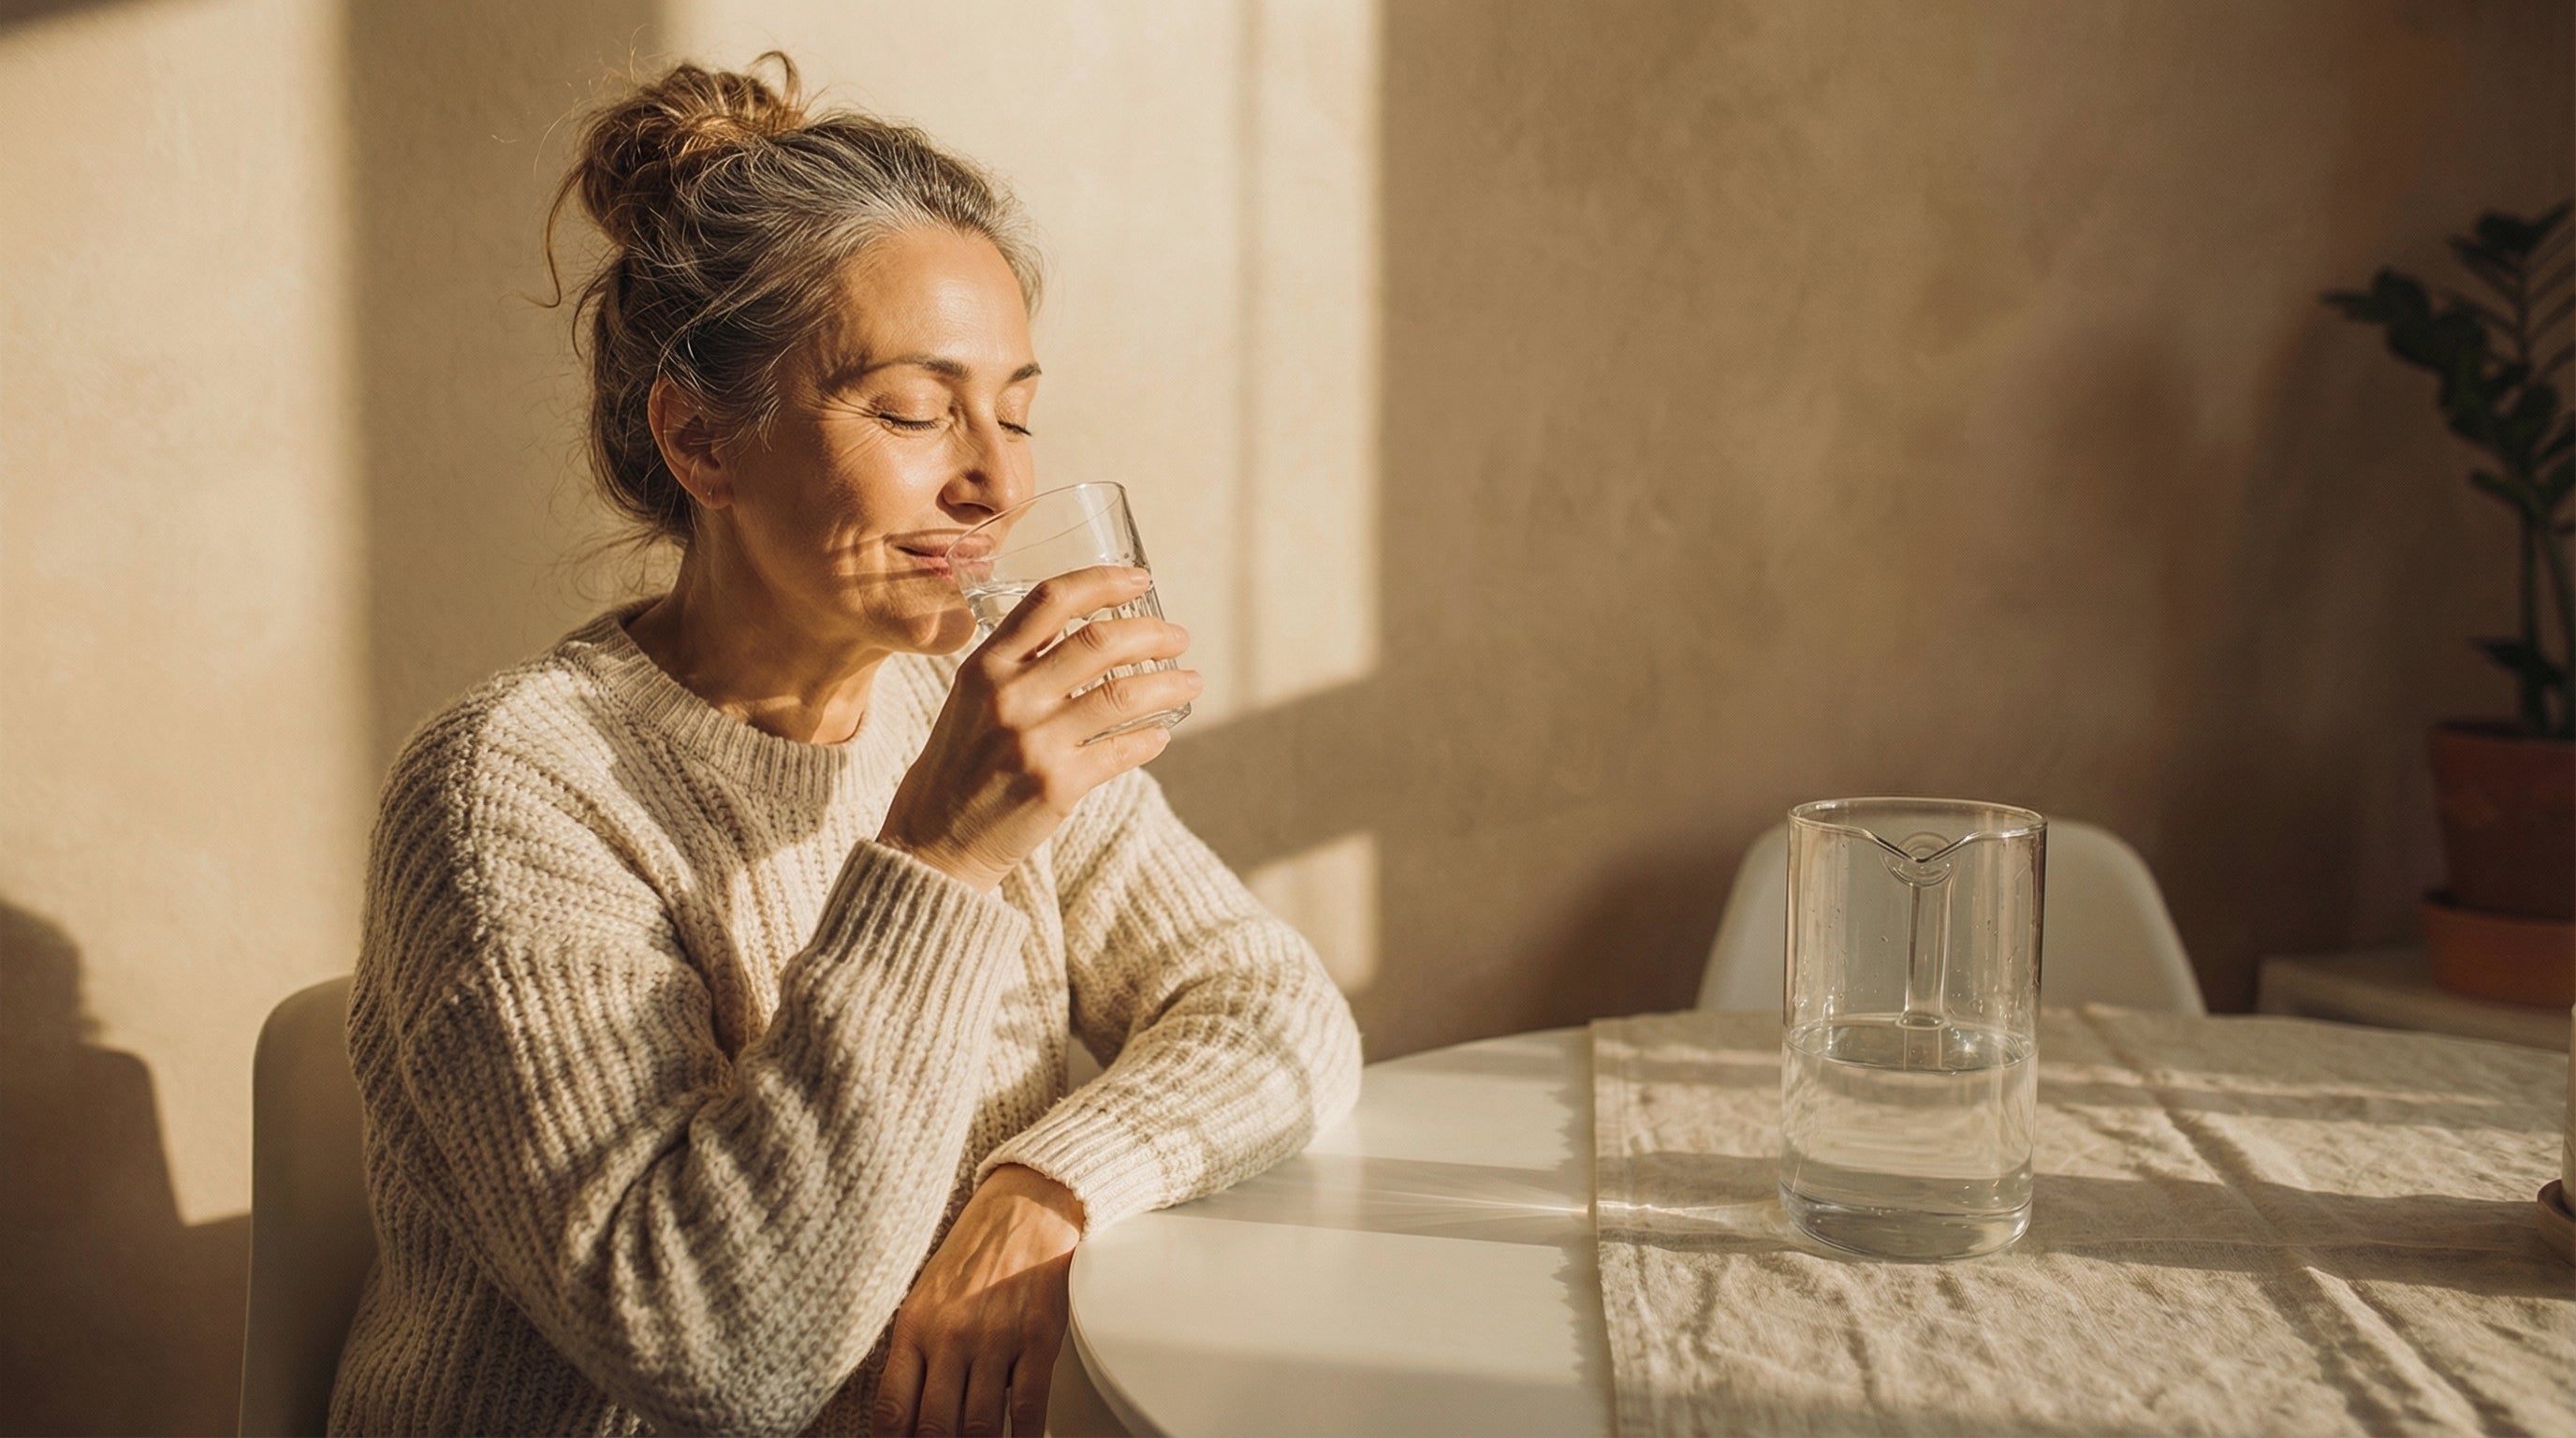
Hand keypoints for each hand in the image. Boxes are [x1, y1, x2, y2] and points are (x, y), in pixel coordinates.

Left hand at [872, 1164, 1085, 1436]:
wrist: (1027, 1205)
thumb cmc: (975, 1252)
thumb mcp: (926, 1297)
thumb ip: (916, 1354)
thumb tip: (913, 1414)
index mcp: (914, 1326)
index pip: (893, 1410)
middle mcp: (951, 1335)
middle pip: (934, 1427)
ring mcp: (996, 1338)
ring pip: (979, 1426)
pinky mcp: (1038, 1337)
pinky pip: (1027, 1406)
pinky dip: (1023, 1437)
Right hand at [879, 565, 1198, 890]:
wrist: (934, 841)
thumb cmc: (957, 765)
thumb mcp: (970, 698)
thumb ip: (1016, 664)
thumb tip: (1087, 637)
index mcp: (985, 666)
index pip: (1050, 600)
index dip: (1103, 581)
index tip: (1138, 579)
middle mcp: (1009, 696)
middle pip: (1100, 641)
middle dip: (1152, 633)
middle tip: (1177, 637)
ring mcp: (1035, 741)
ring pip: (1124, 694)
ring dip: (1169, 684)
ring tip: (1191, 681)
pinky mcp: (1058, 785)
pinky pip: (1123, 749)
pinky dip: (1151, 737)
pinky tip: (1160, 733)